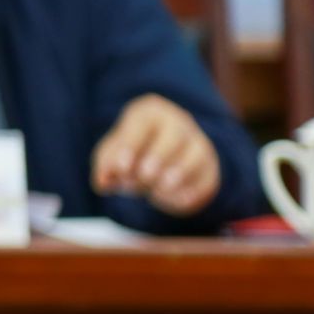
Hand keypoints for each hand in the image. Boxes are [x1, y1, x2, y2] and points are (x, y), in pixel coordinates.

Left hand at [90, 93, 219, 215]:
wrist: (163, 159)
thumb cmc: (133, 151)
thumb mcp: (113, 153)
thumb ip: (106, 165)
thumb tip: (103, 183)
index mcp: (150, 114)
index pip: (141, 124)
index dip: (131, 146)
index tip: (121, 168)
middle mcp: (179, 124)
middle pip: (174, 136)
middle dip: (157, 158)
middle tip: (142, 177)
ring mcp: (198, 145)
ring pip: (195, 156)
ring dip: (175, 175)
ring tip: (155, 191)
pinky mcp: (210, 169)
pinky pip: (206, 179)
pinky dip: (189, 192)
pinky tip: (171, 200)